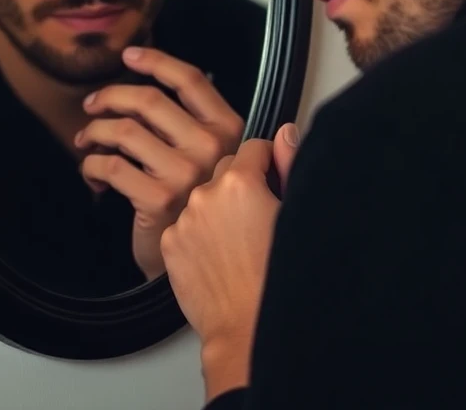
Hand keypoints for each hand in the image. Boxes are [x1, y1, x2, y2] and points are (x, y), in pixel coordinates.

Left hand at [74, 46, 243, 279]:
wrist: (202, 262)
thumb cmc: (197, 205)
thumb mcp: (213, 159)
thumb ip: (193, 126)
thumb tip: (147, 89)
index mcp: (229, 130)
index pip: (190, 80)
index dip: (156, 61)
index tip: (128, 56)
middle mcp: (211, 148)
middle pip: (148, 100)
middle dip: (110, 96)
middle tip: (92, 105)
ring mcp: (185, 174)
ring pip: (123, 131)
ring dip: (94, 131)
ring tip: (86, 141)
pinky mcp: (156, 199)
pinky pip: (108, 166)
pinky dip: (90, 166)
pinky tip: (91, 174)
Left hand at [160, 124, 299, 401]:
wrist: (247, 331)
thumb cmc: (277, 282)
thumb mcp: (295, 216)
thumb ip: (289, 165)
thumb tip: (285, 134)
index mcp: (242, 182)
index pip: (253, 146)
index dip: (268, 161)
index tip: (272, 176)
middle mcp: (207, 194)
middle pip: (226, 168)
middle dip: (241, 182)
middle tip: (257, 213)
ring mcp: (185, 219)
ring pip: (204, 195)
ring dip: (217, 207)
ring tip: (236, 239)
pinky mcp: (170, 243)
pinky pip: (186, 223)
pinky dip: (198, 231)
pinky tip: (217, 253)